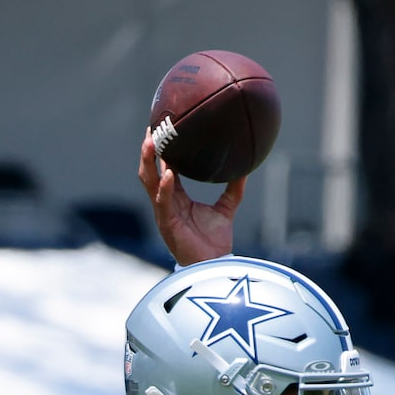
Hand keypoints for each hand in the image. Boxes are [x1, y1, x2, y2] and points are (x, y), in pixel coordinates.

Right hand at [138, 132, 245, 264]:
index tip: (163, 128)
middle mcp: (166, 203)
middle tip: (152, 129)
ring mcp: (164, 213)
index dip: (162, 150)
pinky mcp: (167, 225)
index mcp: (176, 198)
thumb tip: (246, 167)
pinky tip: (169, 174)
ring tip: (151, 142)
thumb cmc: (215, 243)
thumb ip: (233, 189)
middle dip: (148, 151)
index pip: (164, 168)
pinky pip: (163, 202)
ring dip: (148, 163)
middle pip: (150, 172)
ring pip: (149, 183)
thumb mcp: (226, 209)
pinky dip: (165, 187)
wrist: (214, 266)